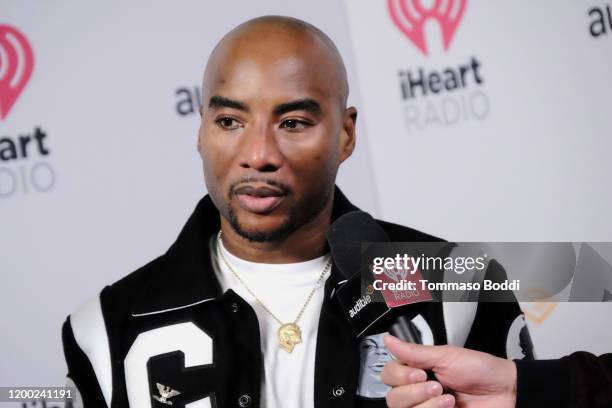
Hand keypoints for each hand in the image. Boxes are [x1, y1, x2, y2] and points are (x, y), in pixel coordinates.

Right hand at [381, 335, 516, 407]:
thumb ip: (415, 352)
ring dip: (426, 404)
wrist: (506, 392)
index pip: (389, 375)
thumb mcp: (447, 356)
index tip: (419, 372)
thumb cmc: (481, 370)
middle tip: (436, 385)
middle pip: (393, 398)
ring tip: (448, 398)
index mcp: (417, 371)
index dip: (399, 375)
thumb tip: (389, 340)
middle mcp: (419, 391)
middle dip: (414, 391)